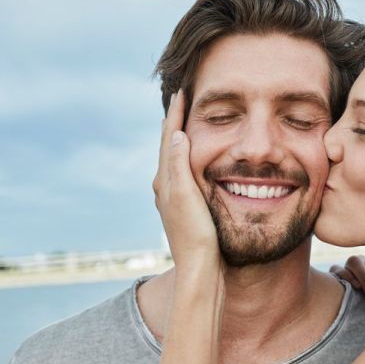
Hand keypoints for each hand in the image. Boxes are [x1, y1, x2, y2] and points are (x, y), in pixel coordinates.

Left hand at [152, 89, 218, 268]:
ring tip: (189, 124)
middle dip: (175, 123)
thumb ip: (180, 164)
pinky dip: (189, 159)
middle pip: (169, 147)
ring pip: (176, 160)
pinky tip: (197, 163)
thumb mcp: (187, 195)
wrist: (199, 272)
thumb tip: (177, 133)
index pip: (168, 138)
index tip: (183, 91)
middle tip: (183, 100)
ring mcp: (174, 200)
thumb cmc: (195, 235)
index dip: (176, 114)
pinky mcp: (185, 210)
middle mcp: (165, 188)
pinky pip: (185, 174)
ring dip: (181, 140)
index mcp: (165, 181)